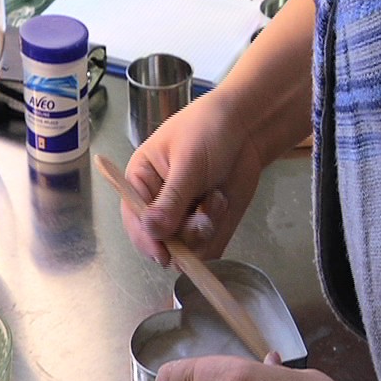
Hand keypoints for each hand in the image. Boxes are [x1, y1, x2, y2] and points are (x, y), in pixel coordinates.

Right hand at [123, 90, 263, 265]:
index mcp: (141, 183)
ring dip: (204, 229)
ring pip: (188, 248)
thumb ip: (172, 198)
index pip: (135, 220)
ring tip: (216, 198)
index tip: (163, 253)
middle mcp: (160, 205)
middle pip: (161, 240)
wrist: (245, 127)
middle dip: (184, 234)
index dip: (146, 240)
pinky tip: (223, 202)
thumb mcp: (187, 162)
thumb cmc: (207, 130)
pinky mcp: (208, 226)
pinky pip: (209, 247)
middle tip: (203, 216)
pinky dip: (219, 231)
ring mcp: (184, 218)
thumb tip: (153, 230)